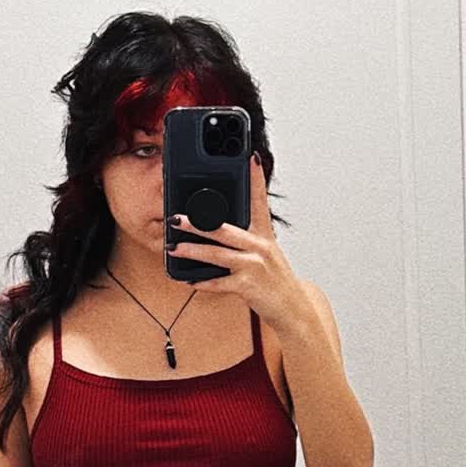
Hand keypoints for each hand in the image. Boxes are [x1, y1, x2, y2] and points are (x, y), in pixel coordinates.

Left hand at [167, 153, 309, 338]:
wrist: (292, 308)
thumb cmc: (276, 279)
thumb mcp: (267, 252)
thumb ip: (249, 237)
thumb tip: (223, 227)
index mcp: (264, 234)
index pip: (259, 200)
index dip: (256, 178)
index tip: (249, 158)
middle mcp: (259, 246)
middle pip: (223, 229)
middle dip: (197, 223)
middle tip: (176, 218)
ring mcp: (253, 266)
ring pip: (216, 255)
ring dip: (192, 252)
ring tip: (173, 248)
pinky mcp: (247, 286)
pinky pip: (219, 283)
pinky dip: (203, 283)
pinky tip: (189, 280)